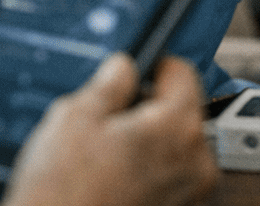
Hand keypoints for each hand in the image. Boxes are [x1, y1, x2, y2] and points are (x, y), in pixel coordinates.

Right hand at [3, 54, 217, 205]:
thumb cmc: (61, 194)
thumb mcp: (74, 117)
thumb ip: (110, 83)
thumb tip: (125, 66)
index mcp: (178, 126)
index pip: (183, 72)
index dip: (154, 68)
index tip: (133, 77)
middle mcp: (198, 160)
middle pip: (182, 110)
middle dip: (148, 110)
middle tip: (107, 126)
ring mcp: (192, 191)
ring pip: (175, 144)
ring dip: (148, 143)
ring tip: (106, 159)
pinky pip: (170, 175)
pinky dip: (148, 171)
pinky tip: (114, 182)